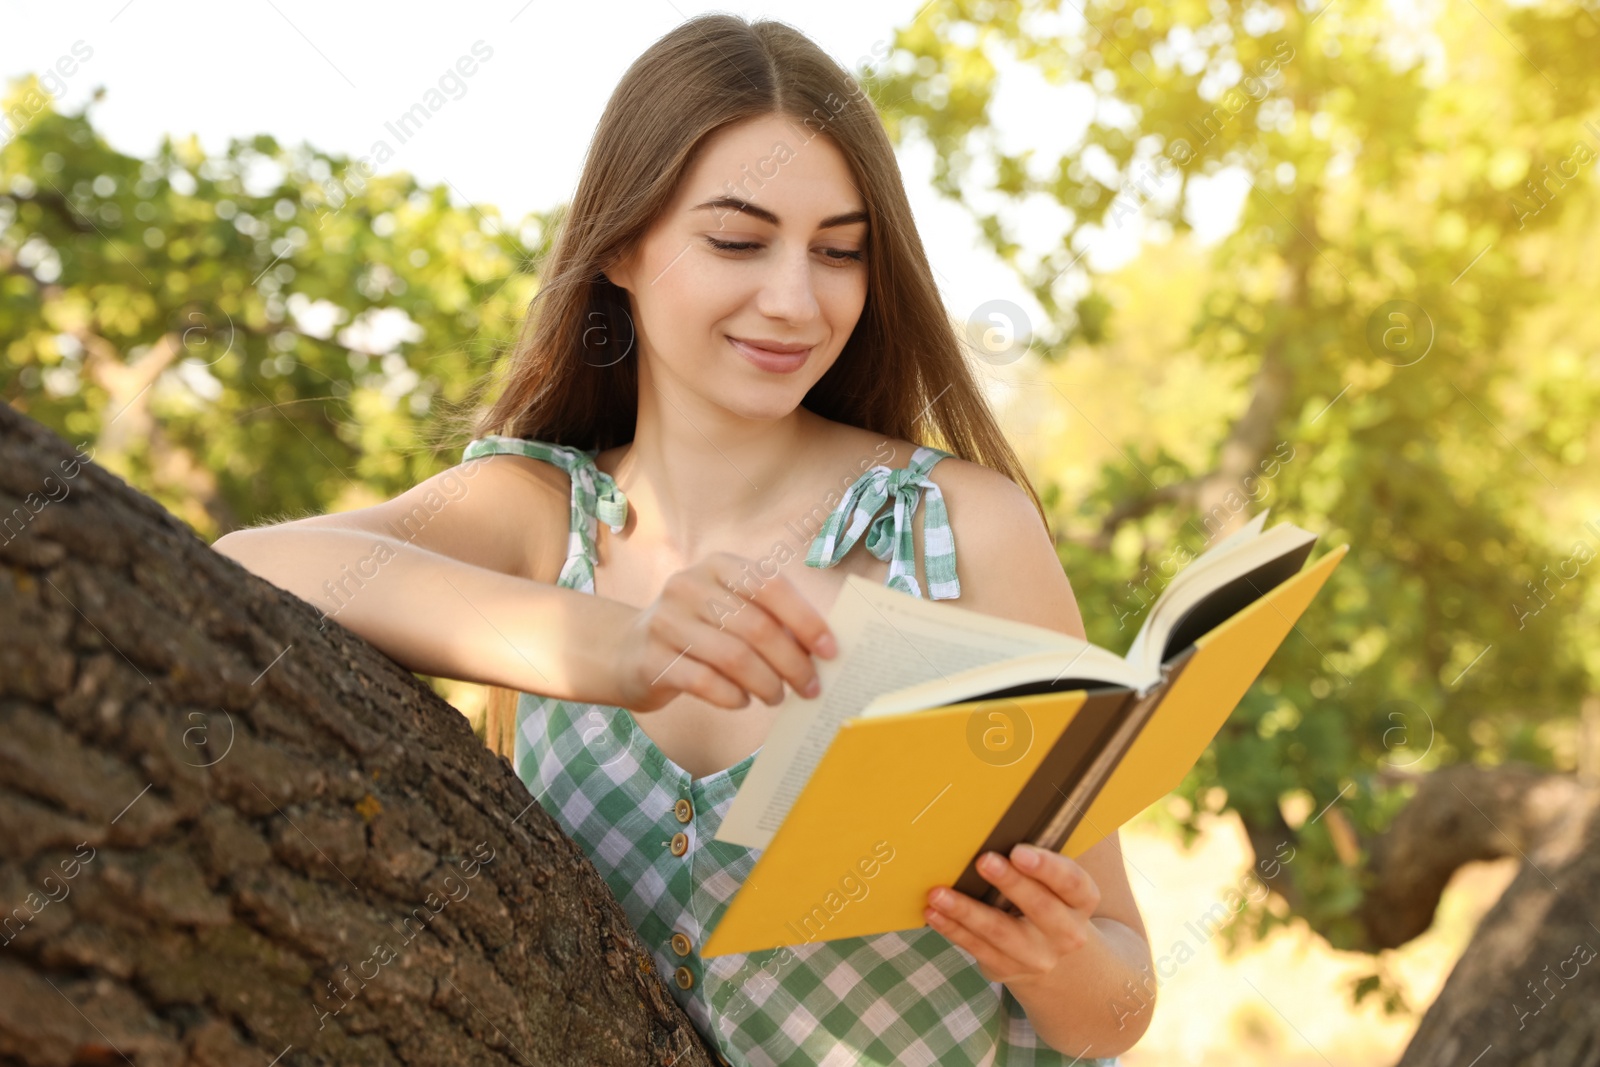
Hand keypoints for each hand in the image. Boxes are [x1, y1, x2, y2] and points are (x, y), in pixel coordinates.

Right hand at [610, 551, 836, 711]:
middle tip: (809, 687)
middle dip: (792, 663)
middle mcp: (689, 585)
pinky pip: (706, 682)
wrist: (628, 651)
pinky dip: (734, 697)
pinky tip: (743, 701)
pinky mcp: (652, 658)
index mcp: (718, 565)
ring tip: (776, 697)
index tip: (829, 651)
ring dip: (766, 684)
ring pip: (733, 657)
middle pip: (756, 627)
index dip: (805, 619)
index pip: (770, 585)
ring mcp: (666, 621)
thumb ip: (769, 619)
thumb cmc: (697, 631)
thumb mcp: (728, 608)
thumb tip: (819, 650)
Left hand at [923, 843, 1099, 985]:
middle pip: (1039, 906)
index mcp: (1081, 901)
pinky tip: (934, 912)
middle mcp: (1066, 932)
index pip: (1072, 882)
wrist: (1050, 954)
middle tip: (983, 861)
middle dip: (1010, 883)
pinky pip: (976, 947)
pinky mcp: (1007, 969)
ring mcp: (1038, 956)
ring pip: (1000, 932)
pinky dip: (952, 928)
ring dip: (966, 910)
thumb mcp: (1054, 884)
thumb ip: (1033, 863)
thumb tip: (989, 832)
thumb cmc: (1045, 898)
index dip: (1047, 867)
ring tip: (938, 893)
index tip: (1019, 852)